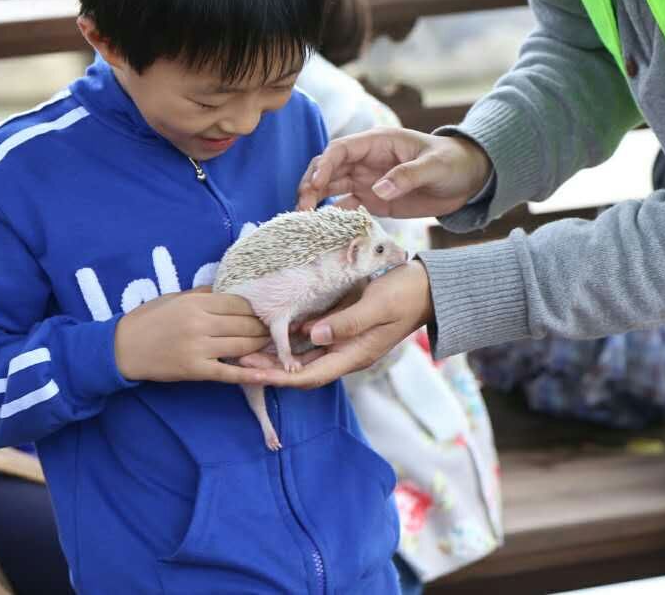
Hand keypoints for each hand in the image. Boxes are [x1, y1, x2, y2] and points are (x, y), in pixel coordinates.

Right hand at [114, 286, 270, 383]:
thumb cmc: (148, 319)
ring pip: (242, 346)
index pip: (239, 303)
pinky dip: (250, 375)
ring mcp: (198, 348)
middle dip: (263, 328)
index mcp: (196, 303)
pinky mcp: (195, 370)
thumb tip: (228, 288)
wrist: (121, 348)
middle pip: (245, 324)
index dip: (256, 309)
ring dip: (260, 346)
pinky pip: (229, 373)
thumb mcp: (175, 298)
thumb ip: (203, 293)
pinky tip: (269, 375)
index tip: (265, 313)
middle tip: (275, 330)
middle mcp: (200, 323)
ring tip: (271, 345)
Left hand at [255, 261, 434, 388]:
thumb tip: (312, 336)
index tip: (252, 373)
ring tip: (247, 349)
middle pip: (301, 371)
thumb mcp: (376, 306)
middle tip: (238, 361)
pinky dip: (290, 340)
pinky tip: (271, 333)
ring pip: (303, 357)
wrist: (426, 287)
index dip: (279, 377)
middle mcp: (346, 354)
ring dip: (276, 356)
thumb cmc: (403, 295)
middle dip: (270, 369)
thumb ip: (346, 323)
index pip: (309, 376)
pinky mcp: (342, 329)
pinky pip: (311, 341)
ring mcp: (344, 343)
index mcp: (354, 356)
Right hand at [296, 128, 491, 216]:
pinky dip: (332, 217)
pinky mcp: (372, 200)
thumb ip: (407, 176)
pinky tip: (323, 230)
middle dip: (311, 185)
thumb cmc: (452, 162)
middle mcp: (365, 160)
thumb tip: (378, 190)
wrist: (467, 179)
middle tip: (302, 208)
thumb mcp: (434, 167)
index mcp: (377, 143)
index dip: (324, 165)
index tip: (314, 184)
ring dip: (315, 201)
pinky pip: (346, 207)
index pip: (341, 149)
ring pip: (331, 188)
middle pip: (328, 169)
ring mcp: (366, 181)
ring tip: (304, 220)